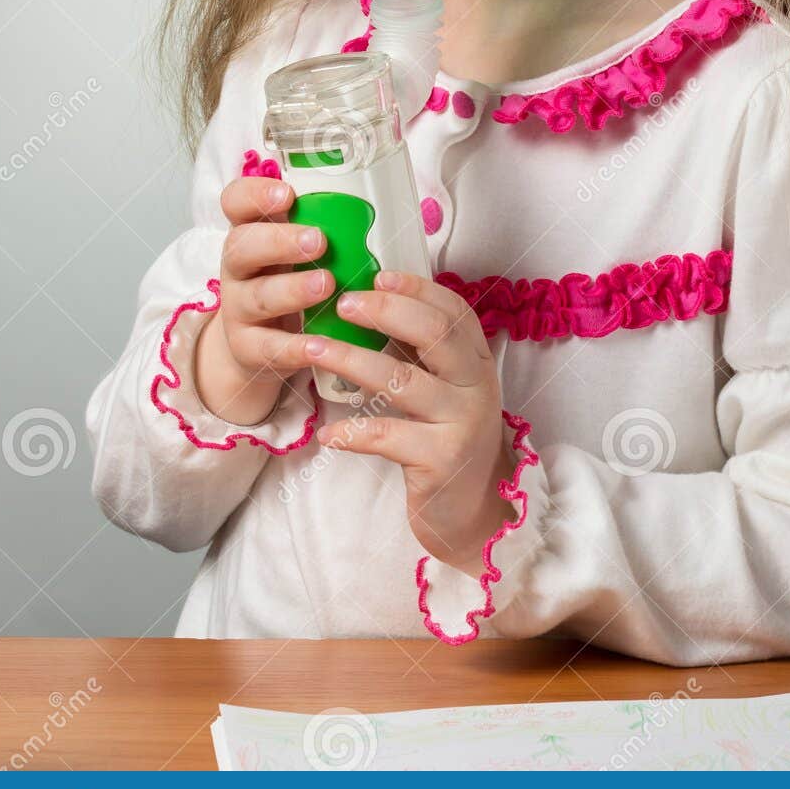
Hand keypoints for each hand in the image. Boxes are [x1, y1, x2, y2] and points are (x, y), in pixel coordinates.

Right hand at [194, 175, 333, 425]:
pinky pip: (269, 347)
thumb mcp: (296, 251)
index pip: (236, 203)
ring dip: (292, 289)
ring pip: (257, 297)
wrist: (258, 344)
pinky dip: (294, 346)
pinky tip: (319, 344)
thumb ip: (320, 228)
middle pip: (241, 246)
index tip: (287, 194)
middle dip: (279, 241)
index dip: (254, 194)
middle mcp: (238, 268)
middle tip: (318, 240)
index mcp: (251, 233)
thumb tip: (372, 213)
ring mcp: (238, 308)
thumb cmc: (289, 281)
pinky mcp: (247, 348)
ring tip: (326, 284)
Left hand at [307, 270, 519, 575]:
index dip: (417, 289)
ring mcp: (461, 422)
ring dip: (352, 360)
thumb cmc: (448, 440)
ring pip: (403, 380)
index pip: (454, 311)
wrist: (474, 512)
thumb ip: (423, 354)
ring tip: (313, 349)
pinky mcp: (441, 461)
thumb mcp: (448, 390)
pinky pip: (387, 436)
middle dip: (386, 312)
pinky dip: (353, 431)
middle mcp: (476, 386)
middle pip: (435, 334)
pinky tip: (328, 431)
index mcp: (476, 361)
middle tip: (342, 303)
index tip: (377, 276)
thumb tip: (372, 307)